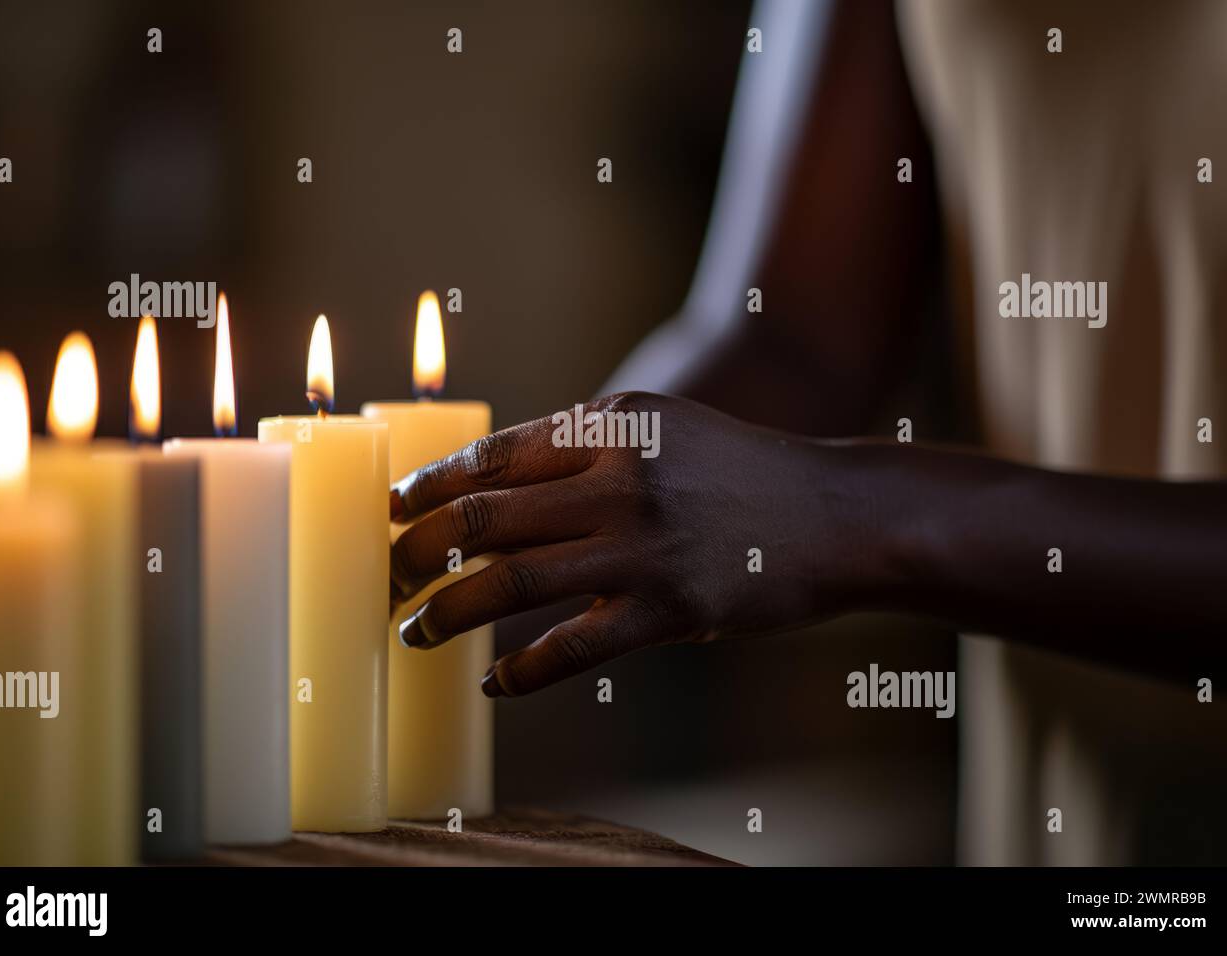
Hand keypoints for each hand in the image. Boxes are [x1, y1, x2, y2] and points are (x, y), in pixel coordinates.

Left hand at [389, 392, 879, 697]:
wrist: (838, 514)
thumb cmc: (743, 472)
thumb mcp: (666, 430)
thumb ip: (590, 446)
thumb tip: (500, 485)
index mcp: (613, 424)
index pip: (493, 455)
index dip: (430, 488)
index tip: (391, 510)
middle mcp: (619, 479)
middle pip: (484, 518)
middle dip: (417, 550)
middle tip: (387, 573)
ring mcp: (642, 547)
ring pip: (509, 583)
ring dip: (446, 613)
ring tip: (413, 630)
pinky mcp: (668, 609)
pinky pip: (571, 649)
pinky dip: (521, 671)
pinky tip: (494, 682)